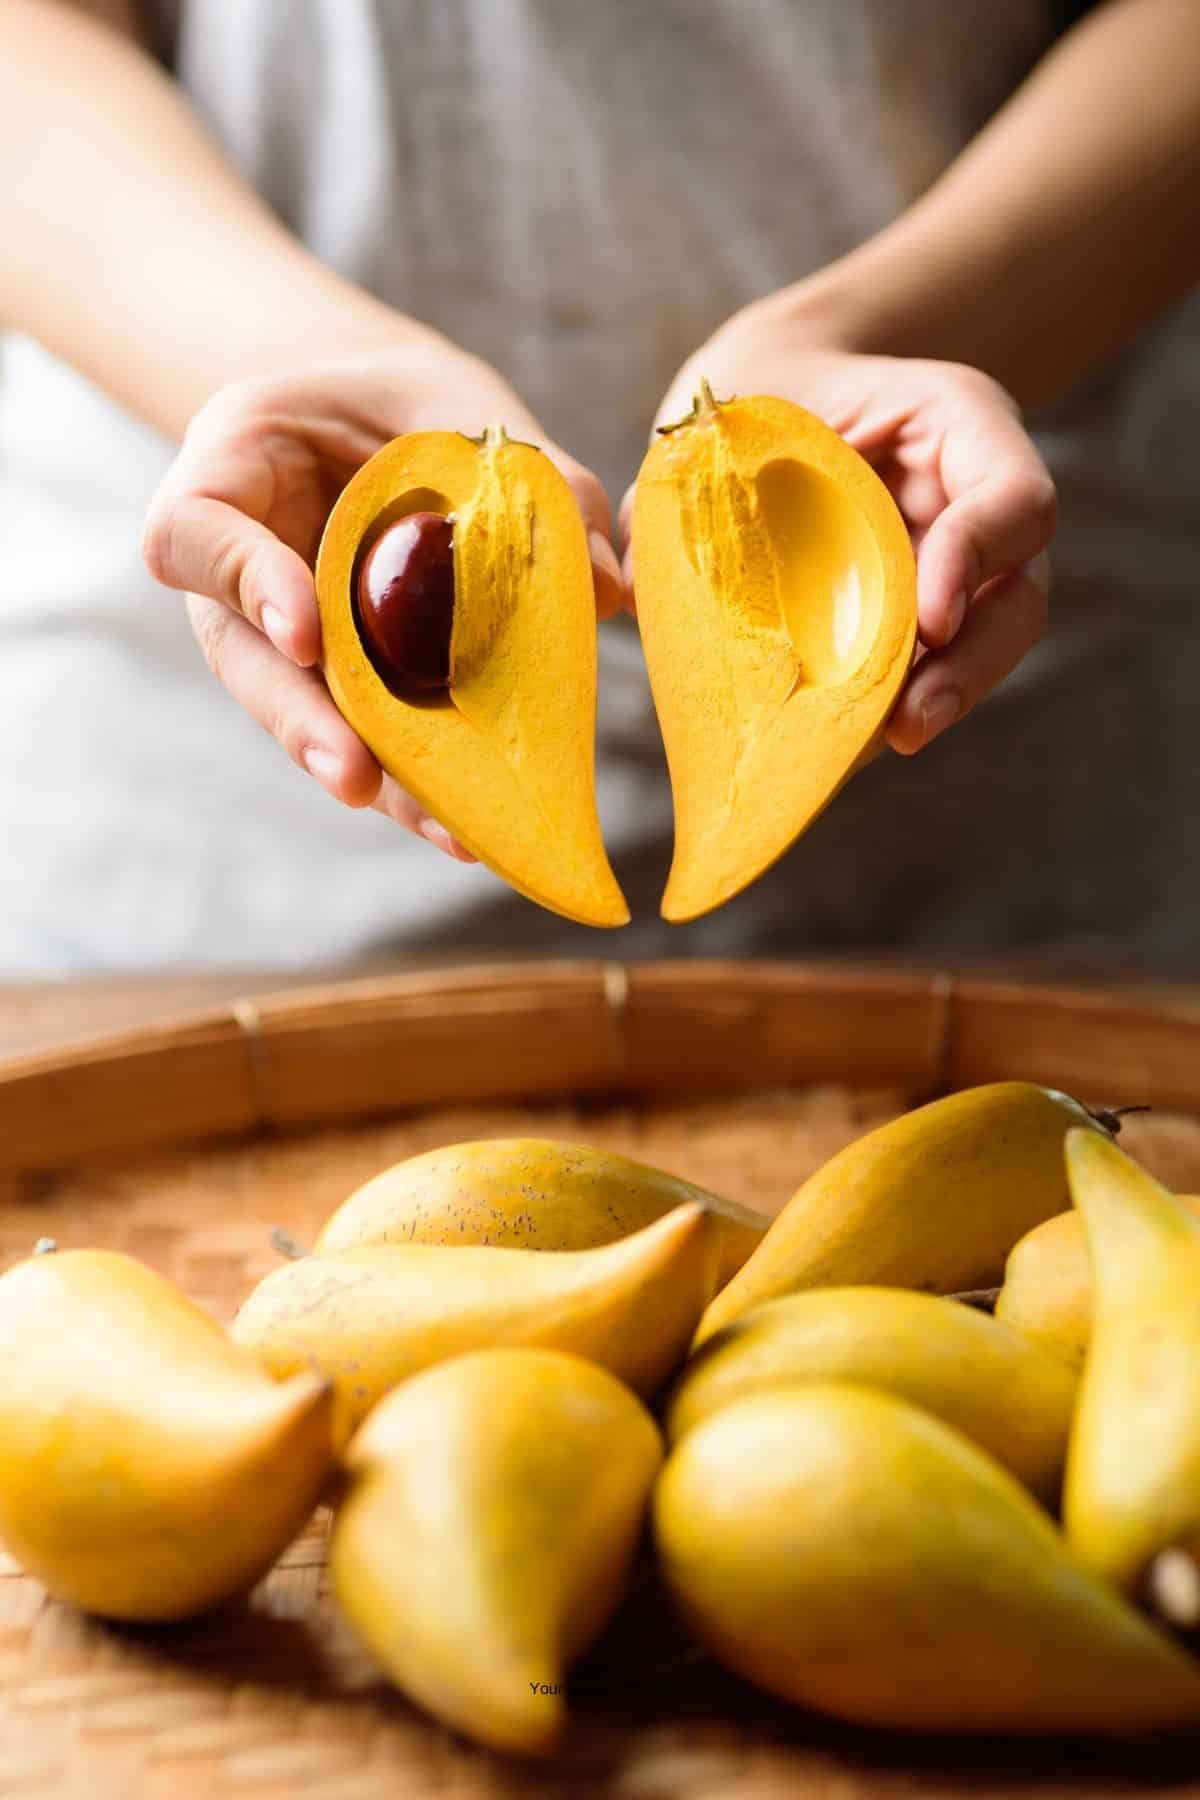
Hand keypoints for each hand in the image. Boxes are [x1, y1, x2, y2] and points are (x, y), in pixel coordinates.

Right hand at [143, 340, 623, 854]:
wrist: (391, 428)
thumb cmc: (406, 403)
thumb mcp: (452, 403)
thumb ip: (524, 474)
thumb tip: (610, 585)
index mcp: (228, 476)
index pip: (195, 534)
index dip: (242, 582)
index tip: (305, 630)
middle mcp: (239, 578)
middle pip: (246, 663)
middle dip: (304, 725)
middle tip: (354, 776)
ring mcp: (284, 645)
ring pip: (313, 720)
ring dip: (377, 778)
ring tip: (443, 830)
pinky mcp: (344, 690)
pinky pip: (372, 737)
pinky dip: (421, 782)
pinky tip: (470, 826)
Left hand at [623, 303, 1055, 753]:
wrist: (759, 406)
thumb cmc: (750, 400)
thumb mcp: (736, 404)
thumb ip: (705, 477)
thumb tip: (630, 584)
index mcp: (956, 427)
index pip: (1013, 500)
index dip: (977, 560)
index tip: (930, 620)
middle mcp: (973, 505)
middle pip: (1016, 601)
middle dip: (969, 669)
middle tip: (909, 722)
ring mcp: (958, 572)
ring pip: (981, 650)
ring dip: (935, 705)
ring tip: (878, 748)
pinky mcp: (916, 624)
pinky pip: (920, 675)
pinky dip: (885, 713)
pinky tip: (837, 748)